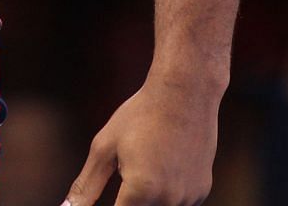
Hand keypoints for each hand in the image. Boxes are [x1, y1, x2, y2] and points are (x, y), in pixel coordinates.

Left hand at [63, 83, 216, 205]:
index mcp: (141, 191)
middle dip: (126, 202)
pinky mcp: (201, 192)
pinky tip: (162, 167)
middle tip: (126, 171)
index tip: (110, 196)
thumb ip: (86, 185)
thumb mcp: (105, 147)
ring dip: (146, 199)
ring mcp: (188, 198)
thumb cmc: (140, 115)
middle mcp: (168, 200)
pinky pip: (177, 204)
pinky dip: (165, 196)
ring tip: (145, 164)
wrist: (186, 92)